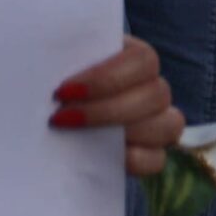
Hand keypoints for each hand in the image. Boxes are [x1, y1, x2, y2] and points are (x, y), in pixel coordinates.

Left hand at [51, 36, 182, 178]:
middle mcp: (155, 86)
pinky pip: (157, 158)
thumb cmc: (59, 80)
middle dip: (104, 111)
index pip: (142, 60)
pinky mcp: (152, 152)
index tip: (63, 90)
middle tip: (59, 118)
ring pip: (166, 125)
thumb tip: (49, 75)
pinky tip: (100, 157)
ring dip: (122, 134)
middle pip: (156, 95)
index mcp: (136, 56)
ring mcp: (159, 120)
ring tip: (77, 139)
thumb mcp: (61, 64)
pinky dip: (133, 160)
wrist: (57, 109)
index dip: (106, 78)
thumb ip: (62, 62)